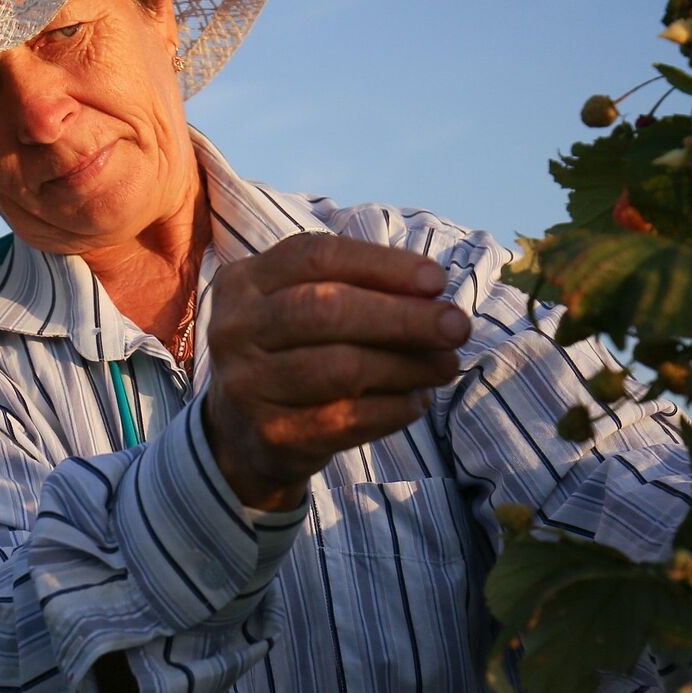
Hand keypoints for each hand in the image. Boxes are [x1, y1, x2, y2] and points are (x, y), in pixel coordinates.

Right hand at [202, 233, 470, 510]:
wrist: (242, 436)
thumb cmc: (292, 353)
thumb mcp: (304, 306)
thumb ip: (358, 289)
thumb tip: (434, 292)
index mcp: (244, 281)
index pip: (316, 256)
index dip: (382, 264)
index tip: (437, 280)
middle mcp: (234, 329)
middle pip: (326, 310)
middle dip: (403, 317)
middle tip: (457, 327)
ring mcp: (247, 385)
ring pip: (341, 368)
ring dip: (407, 366)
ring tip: (445, 366)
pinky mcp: (270, 435)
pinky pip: (346, 420)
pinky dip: (393, 409)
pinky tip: (415, 402)